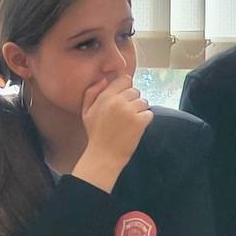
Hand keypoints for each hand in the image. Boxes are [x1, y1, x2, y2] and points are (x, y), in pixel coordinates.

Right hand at [71, 75, 151, 191]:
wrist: (103, 156)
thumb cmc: (95, 134)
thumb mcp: (86, 111)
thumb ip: (92, 92)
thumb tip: (104, 79)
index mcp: (106, 96)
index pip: (125, 80)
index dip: (126, 89)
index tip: (123, 99)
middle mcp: (118, 101)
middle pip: (135, 91)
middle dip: (132, 101)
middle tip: (125, 115)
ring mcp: (130, 111)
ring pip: (143, 102)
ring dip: (139, 111)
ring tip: (129, 123)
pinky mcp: (140, 122)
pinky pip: (149, 114)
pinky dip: (144, 121)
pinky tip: (134, 129)